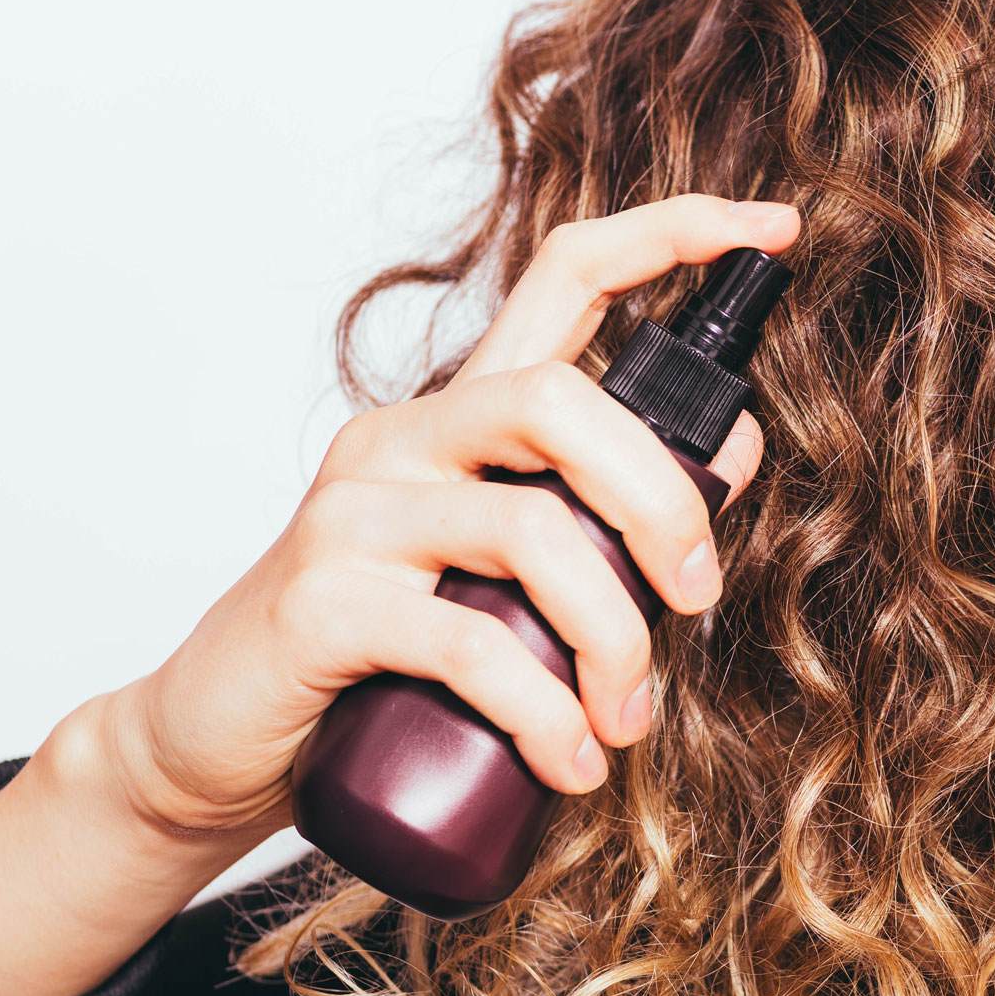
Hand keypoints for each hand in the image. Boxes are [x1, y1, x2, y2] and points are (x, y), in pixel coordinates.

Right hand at [96, 194, 799, 843]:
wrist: (220, 741)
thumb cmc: (383, 659)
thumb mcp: (504, 579)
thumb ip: (599, 515)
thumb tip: (731, 452)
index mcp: (463, 421)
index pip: (566, 278)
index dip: (672, 237)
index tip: (774, 232)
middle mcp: (404, 439)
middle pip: (563, 402)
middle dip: (664, 503)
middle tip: (696, 601)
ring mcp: (355, 513)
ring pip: (533, 531)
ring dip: (614, 641)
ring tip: (624, 725)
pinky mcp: (322, 601)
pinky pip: (471, 644)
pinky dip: (543, 713)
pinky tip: (570, 763)